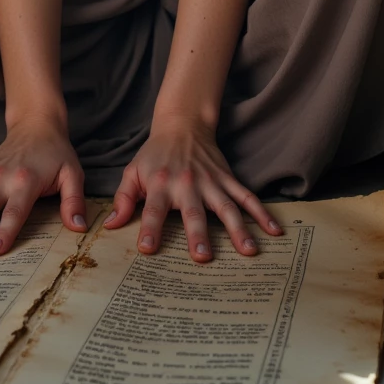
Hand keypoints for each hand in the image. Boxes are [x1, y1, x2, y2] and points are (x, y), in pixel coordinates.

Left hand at [105, 119, 283, 261]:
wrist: (182, 124)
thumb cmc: (154, 155)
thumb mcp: (132, 172)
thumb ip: (122, 200)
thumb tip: (109, 227)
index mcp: (159, 185)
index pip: (152, 210)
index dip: (149, 229)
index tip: (147, 250)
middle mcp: (186, 184)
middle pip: (193, 212)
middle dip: (197, 235)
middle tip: (203, 259)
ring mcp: (210, 182)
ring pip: (226, 207)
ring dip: (238, 229)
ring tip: (249, 251)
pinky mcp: (227, 178)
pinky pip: (247, 196)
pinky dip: (262, 213)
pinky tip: (274, 231)